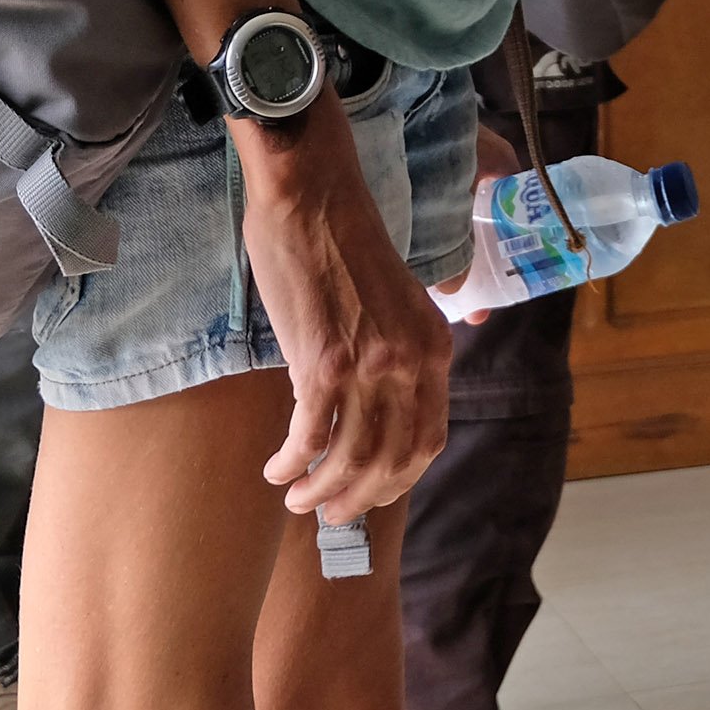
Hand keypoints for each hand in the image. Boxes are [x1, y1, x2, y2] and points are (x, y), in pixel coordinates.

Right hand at [239, 118, 455, 522]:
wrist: (313, 196)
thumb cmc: (345, 242)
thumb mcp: (400, 299)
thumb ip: (401, 349)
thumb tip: (384, 401)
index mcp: (435, 348)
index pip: (428, 440)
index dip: (397, 480)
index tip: (370, 493)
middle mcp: (410, 363)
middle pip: (392, 462)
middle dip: (358, 500)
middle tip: (329, 514)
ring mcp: (368, 365)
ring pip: (350, 459)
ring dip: (320, 492)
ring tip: (296, 499)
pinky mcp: (322, 361)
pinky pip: (309, 435)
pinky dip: (290, 463)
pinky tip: (275, 470)